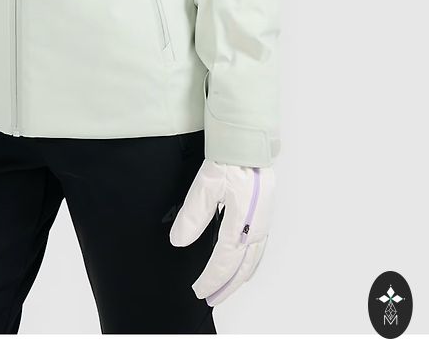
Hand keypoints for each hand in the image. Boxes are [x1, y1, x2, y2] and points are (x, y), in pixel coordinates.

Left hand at [170, 161, 274, 305]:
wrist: (249, 143)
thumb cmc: (230, 160)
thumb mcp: (205, 186)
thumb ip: (193, 216)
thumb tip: (179, 241)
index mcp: (241, 223)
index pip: (224, 263)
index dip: (211, 279)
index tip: (199, 290)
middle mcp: (256, 228)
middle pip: (242, 268)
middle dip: (226, 286)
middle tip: (212, 298)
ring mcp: (263, 223)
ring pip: (253, 261)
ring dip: (239, 278)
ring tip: (226, 288)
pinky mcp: (264, 215)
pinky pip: (258, 249)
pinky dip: (249, 263)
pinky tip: (242, 264)